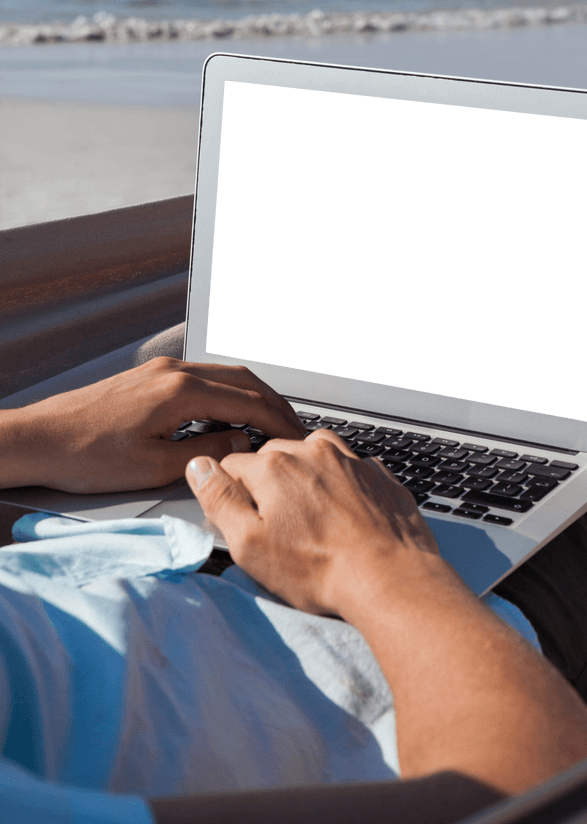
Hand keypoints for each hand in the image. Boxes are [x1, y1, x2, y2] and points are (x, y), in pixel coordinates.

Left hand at [1, 357, 304, 492]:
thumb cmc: (86, 455)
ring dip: (252, 395)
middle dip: (274, 402)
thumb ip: (206, 454)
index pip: (248, 402)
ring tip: (270, 420)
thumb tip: (242, 444)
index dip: (279, 421)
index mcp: (180, 391)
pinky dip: (228, 392)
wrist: (38, 438)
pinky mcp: (150, 376)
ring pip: (224, 374)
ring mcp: (161, 369)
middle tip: (294, 427)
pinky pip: (203, 377)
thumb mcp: (153, 467)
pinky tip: (230, 412)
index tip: (297, 438)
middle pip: (243, 379)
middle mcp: (174, 371)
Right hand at [186, 429, 440, 619]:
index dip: (231, 493)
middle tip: (280, 527)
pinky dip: (342, 485)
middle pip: (274, 458)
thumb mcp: (250, 544)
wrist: (389, 577)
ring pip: (313, 457)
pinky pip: (349, 470)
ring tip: (313, 520)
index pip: (233, 465)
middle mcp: (311, 451)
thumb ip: (220, 500)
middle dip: (270, 484)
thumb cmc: (321, 568)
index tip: (241, 518)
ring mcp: (349, 460)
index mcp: (274, 467)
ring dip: (307, 479)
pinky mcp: (377, 474)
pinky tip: (344, 516)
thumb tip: (198, 468)